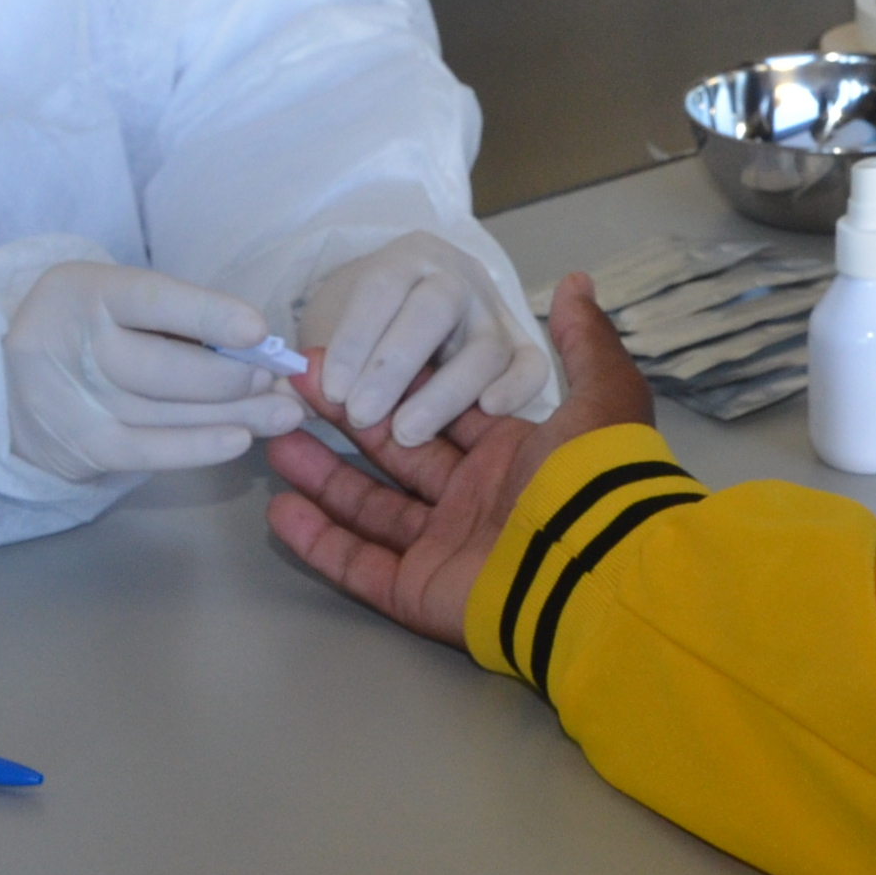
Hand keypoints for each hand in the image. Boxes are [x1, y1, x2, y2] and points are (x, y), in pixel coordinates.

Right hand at [5, 261, 304, 483]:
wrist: (6, 380)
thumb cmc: (88, 328)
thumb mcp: (114, 299)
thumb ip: (174, 316)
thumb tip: (257, 346)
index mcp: (84, 291)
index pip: (151, 300)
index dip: (208, 315)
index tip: (258, 331)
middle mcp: (73, 346)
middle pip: (163, 368)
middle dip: (232, 377)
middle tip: (276, 380)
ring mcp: (74, 402)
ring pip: (166, 413)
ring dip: (235, 416)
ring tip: (281, 413)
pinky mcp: (82, 447)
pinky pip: (149, 452)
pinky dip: (199, 447)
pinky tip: (239, 440)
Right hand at [265, 274, 653, 643]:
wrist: (593, 567)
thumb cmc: (590, 479)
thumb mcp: (603, 395)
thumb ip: (583, 343)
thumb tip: (576, 283)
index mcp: (511, 454)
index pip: (442, 410)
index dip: (397, 383)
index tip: (351, 357)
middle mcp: (474, 498)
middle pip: (396, 453)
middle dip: (347, 420)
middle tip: (297, 388)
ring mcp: (443, 547)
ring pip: (369, 506)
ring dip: (321, 477)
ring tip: (272, 439)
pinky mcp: (418, 591)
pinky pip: (358, 564)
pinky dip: (318, 541)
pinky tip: (278, 509)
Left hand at [300, 233, 552, 448]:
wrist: (406, 324)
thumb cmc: (362, 334)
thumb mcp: (331, 334)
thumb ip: (316, 365)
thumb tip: (292, 392)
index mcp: (404, 260)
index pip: (380, 287)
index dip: (355, 339)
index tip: (330, 390)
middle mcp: (456, 276)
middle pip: (435, 308)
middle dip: (394, 364)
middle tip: (361, 415)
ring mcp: (495, 313)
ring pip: (484, 346)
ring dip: (444, 392)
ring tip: (406, 434)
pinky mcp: (521, 348)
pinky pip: (531, 365)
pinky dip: (515, 387)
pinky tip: (488, 410)